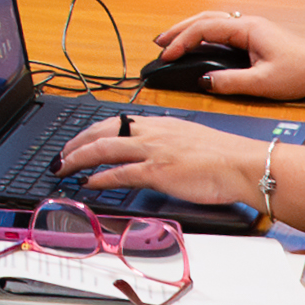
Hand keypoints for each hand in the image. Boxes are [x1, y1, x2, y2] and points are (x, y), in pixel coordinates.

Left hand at [54, 113, 270, 216]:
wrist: (242, 164)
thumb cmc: (224, 156)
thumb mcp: (190, 140)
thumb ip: (168, 144)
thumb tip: (154, 155)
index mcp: (160, 124)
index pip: (117, 122)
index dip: (93, 131)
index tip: (81, 139)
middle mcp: (152, 132)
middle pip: (102, 130)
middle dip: (76, 142)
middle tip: (61, 153)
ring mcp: (153, 150)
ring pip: (104, 148)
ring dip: (78, 157)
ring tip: (63, 166)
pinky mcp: (157, 170)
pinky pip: (120, 173)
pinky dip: (100, 177)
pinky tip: (88, 182)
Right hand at [144, 11, 304, 97]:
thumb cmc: (301, 71)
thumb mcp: (263, 82)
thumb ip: (231, 82)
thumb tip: (204, 81)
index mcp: (247, 29)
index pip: (204, 29)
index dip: (182, 42)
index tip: (166, 56)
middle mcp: (246, 24)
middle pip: (203, 19)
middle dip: (178, 30)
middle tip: (158, 43)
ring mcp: (250, 29)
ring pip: (211, 22)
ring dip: (189, 30)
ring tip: (170, 42)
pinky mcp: (254, 37)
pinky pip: (220, 29)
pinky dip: (202, 34)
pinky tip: (196, 44)